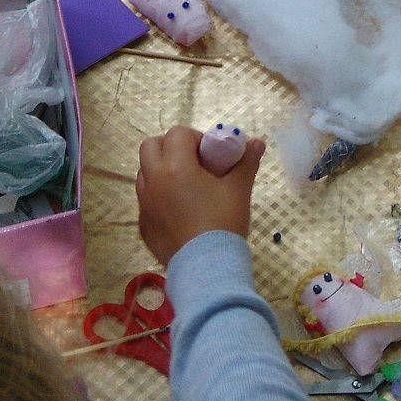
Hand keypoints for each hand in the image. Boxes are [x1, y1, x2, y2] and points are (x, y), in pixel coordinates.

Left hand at [137, 125, 266, 267]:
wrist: (207, 266)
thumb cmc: (223, 221)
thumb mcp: (239, 189)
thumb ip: (246, 162)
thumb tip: (257, 142)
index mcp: (175, 167)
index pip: (177, 134)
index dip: (195, 138)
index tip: (211, 154)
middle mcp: (153, 181)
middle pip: (150, 147)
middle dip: (171, 147)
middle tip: (194, 162)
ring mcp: (145, 204)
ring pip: (144, 173)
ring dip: (161, 170)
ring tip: (186, 186)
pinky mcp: (143, 225)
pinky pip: (146, 200)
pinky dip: (159, 196)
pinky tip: (180, 212)